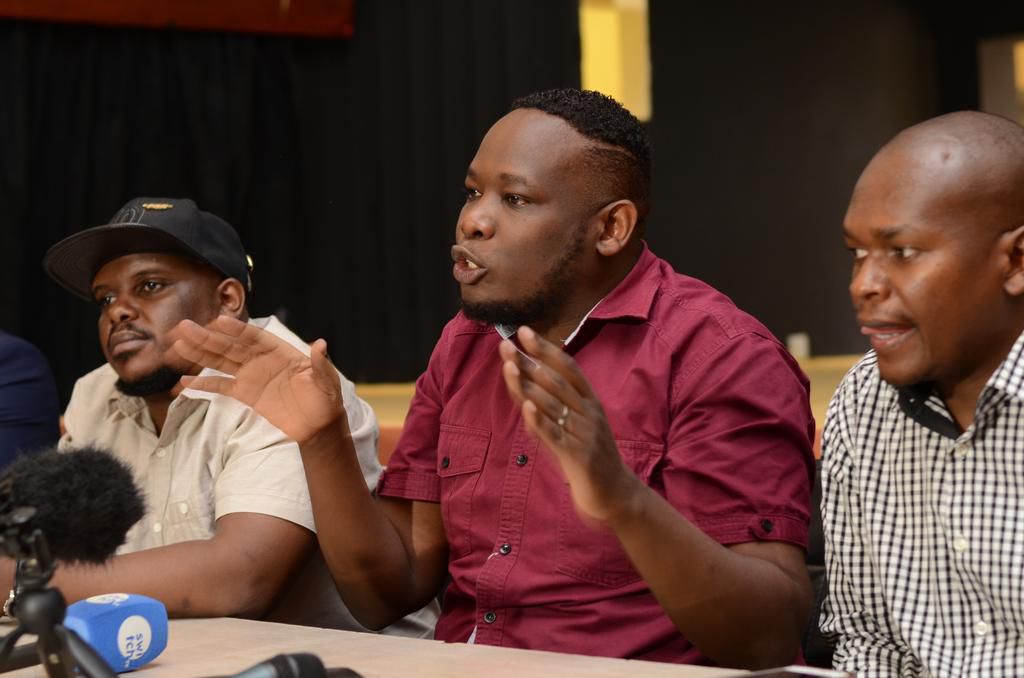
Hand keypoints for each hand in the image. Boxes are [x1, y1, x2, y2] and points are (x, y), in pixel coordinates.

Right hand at [167, 316, 344, 442]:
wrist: (318, 425)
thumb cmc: (325, 398)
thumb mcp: (326, 380)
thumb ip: (319, 363)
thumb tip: (321, 344)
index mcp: (280, 351)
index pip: (255, 337)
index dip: (237, 329)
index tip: (217, 321)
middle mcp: (262, 360)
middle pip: (231, 346)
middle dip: (207, 338)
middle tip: (184, 327)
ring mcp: (252, 376)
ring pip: (221, 362)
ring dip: (200, 354)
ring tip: (178, 345)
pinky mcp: (246, 394)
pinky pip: (221, 387)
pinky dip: (204, 384)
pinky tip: (185, 380)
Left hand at [499, 326, 639, 522]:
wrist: (616, 493)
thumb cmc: (590, 457)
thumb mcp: (573, 427)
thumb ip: (551, 409)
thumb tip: (523, 388)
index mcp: (590, 401)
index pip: (567, 367)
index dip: (545, 348)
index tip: (524, 331)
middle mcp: (589, 413)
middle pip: (556, 381)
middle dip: (529, 361)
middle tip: (506, 345)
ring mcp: (585, 433)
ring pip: (553, 403)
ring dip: (528, 384)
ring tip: (509, 366)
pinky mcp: (579, 456)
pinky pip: (556, 435)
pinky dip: (540, 420)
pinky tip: (526, 406)